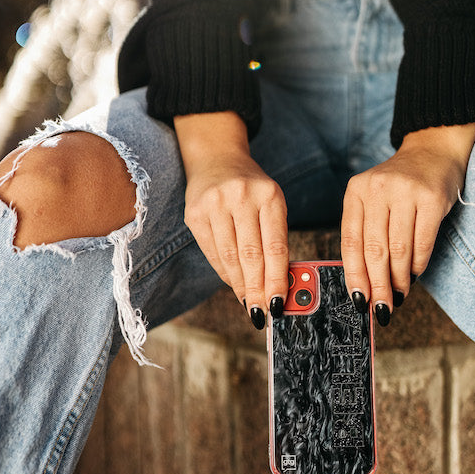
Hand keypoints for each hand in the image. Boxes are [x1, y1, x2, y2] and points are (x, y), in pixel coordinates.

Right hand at [175, 112, 288, 327]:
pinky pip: (211, 252)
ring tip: (250, 304)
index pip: (275, 246)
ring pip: (230, 257)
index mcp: (269, 195)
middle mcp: (241, 197)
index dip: (277, 279)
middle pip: (251, 256)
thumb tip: (279, 286)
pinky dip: (224, 272)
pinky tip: (233, 284)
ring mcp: (215, 204)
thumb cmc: (251, 189)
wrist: (217, 160)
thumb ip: (276, 240)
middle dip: (258, 289)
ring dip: (240, 286)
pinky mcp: (195, 213)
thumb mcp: (271, 203)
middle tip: (263, 313)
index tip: (280, 304)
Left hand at [340, 123, 474, 322]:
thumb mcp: (374, 198)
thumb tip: (364, 281)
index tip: (358, 301)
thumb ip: (366, 231)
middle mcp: (377, 189)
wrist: (434, 150)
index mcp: (356, 191)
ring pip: (398, 250)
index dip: (354, 276)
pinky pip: (423, 242)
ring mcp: (405, 192)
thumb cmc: (401, 184)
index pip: (351, 241)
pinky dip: (417, 265)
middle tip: (381, 309)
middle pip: (374, 250)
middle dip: (377, 286)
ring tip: (399, 295)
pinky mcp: (432, 198)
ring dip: (399, 280)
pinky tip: (414, 275)